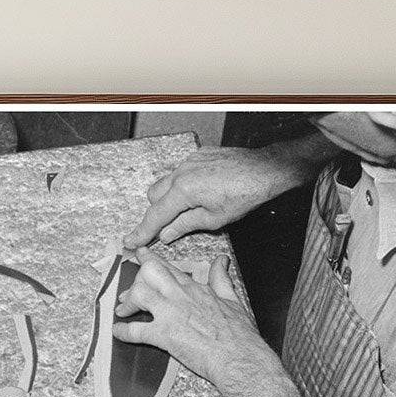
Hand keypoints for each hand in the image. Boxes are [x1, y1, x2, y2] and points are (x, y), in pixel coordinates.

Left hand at [111, 248, 275, 395]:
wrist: (239, 357)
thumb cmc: (238, 334)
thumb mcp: (232, 298)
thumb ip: (221, 278)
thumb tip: (221, 262)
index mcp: (194, 288)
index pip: (167, 266)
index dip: (150, 259)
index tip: (140, 255)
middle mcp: (179, 296)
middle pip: (149, 272)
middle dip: (136, 278)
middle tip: (128, 289)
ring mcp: (170, 314)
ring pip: (139, 294)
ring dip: (127, 302)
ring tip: (123, 311)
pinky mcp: (163, 335)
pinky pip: (135, 331)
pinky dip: (123, 331)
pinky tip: (118, 332)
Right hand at [124, 146, 292, 248]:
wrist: (264, 170)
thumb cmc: (245, 193)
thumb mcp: (214, 219)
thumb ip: (185, 225)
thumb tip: (167, 234)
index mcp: (183, 190)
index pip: (155, 216)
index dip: (142, 231)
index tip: (130, 241)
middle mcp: (182, 172)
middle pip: (154, 196)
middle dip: (158, 212)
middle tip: (167, 227)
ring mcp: (190, 161)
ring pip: (167, 182)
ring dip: (170, 198)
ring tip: (188, 209)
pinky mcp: (199, 155)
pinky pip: (182, 172)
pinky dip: (184, 185)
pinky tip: (200, 193)